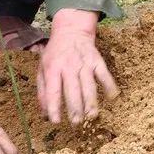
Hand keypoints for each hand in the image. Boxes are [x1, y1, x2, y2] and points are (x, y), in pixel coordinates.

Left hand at [37, 8, 118, 124]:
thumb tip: (44, 113)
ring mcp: (84, 63)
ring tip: (91, 116)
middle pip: (72, 89)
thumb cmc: (54, 54)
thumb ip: (42, 90)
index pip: (53, 90)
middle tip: (76, 123)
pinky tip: (112, 97)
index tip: (56, 121)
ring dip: (90, 101)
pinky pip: (104, 74)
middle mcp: (68, 66)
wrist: (71, 31)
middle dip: (75, 107)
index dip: (54, 106)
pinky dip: (109, 85)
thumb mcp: (42, 68)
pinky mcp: (97, 61)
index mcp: (53, 68)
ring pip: (88, 85)